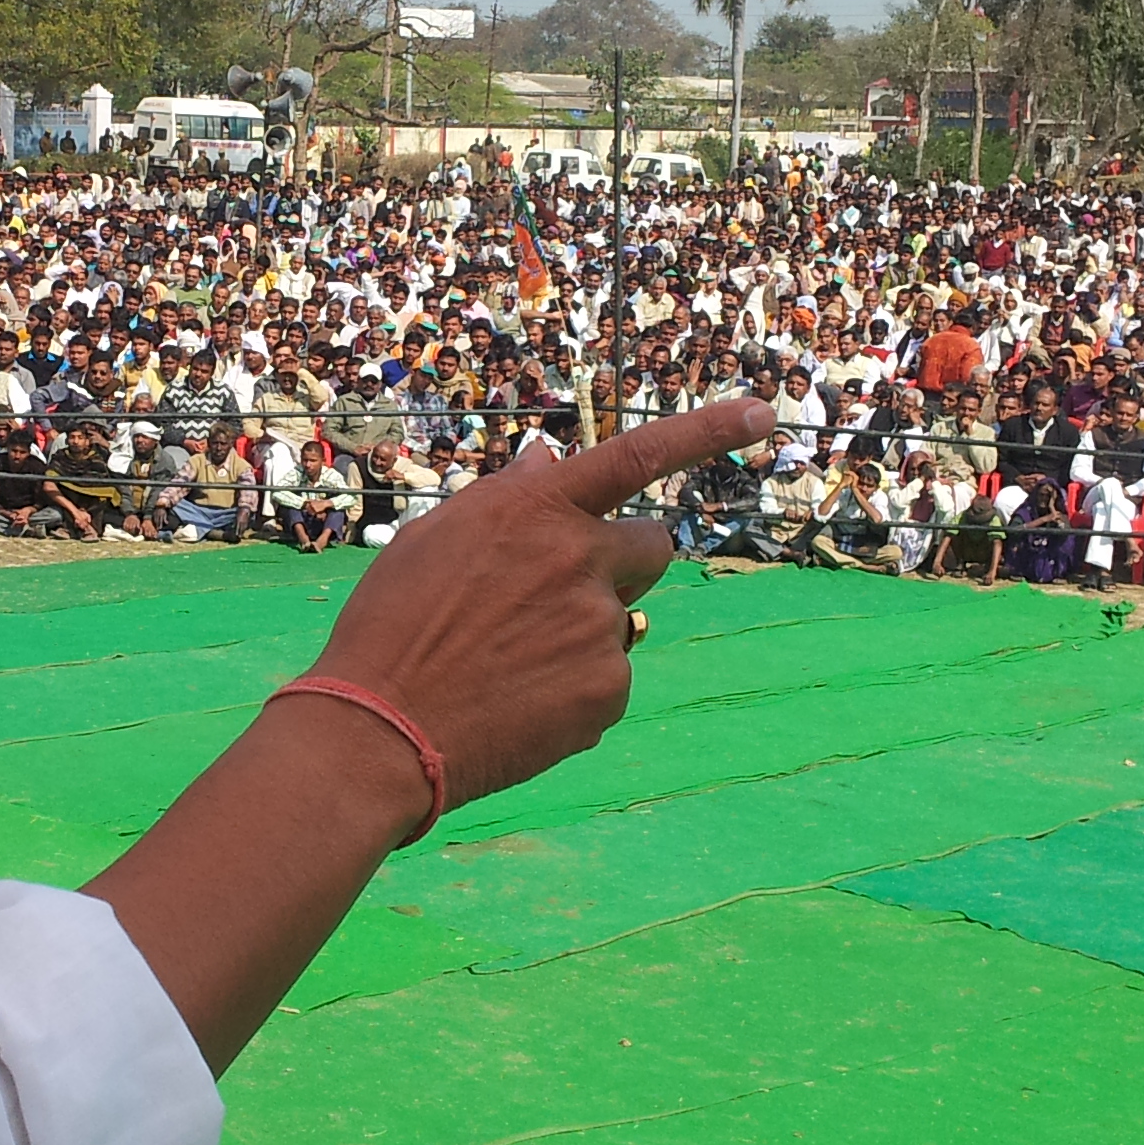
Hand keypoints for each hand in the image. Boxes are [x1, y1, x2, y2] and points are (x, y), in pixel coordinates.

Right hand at [310, 397, 777, 811]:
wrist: (381, 734)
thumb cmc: (391, 628)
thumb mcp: (433, 540)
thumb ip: (503, 497)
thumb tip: (548, 457)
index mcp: (533, 509)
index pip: (638, 454)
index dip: (707, 429)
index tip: (762, 410)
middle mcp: (579, 557)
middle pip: (653, 547)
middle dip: (621, 566)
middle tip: (559, 598)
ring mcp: (599, 626)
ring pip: (619, 621)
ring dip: (583, 634)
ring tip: (509, 664)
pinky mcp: (609, 690)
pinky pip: (609, 678)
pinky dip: (574, 690)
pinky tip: (518, 702)